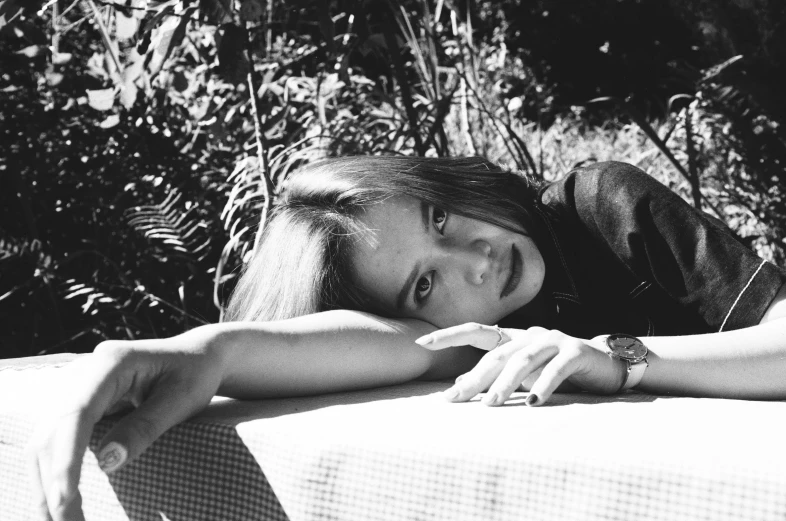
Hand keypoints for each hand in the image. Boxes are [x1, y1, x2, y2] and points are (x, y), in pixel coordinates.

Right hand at [26, 326, 226, 520]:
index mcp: (112, 361)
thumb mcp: (181, 400)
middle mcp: (86, 370)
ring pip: (46, 436)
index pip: (78, 412)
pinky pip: (56, 437)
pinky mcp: (80, 402)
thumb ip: (145, 427)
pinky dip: (55, 469)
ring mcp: (79, 385)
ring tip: (59, 518)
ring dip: (48, 479)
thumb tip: (107, 462)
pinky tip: (60, 498)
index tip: (65, 497)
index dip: (67, 457)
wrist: (200, 356)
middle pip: (53, 428)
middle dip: (53, 478)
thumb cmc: (196, 373)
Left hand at [416, 324, 624, 405]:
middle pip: (496, 355)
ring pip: (523, 361)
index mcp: (514, 338)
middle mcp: (531, 334)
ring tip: (490, 405)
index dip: (449, 336)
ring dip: (505, 384)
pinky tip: (534, 403)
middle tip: (456, 399)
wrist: (607, 363)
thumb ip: (495, 376)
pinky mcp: (576, 352)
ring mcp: (554, 340)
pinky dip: (544, 385)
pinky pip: (557, 369)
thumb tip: (457, 384)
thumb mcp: (524, 374)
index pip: (476, 332)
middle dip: (475, 377)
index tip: (422, 344)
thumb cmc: (559, 370)